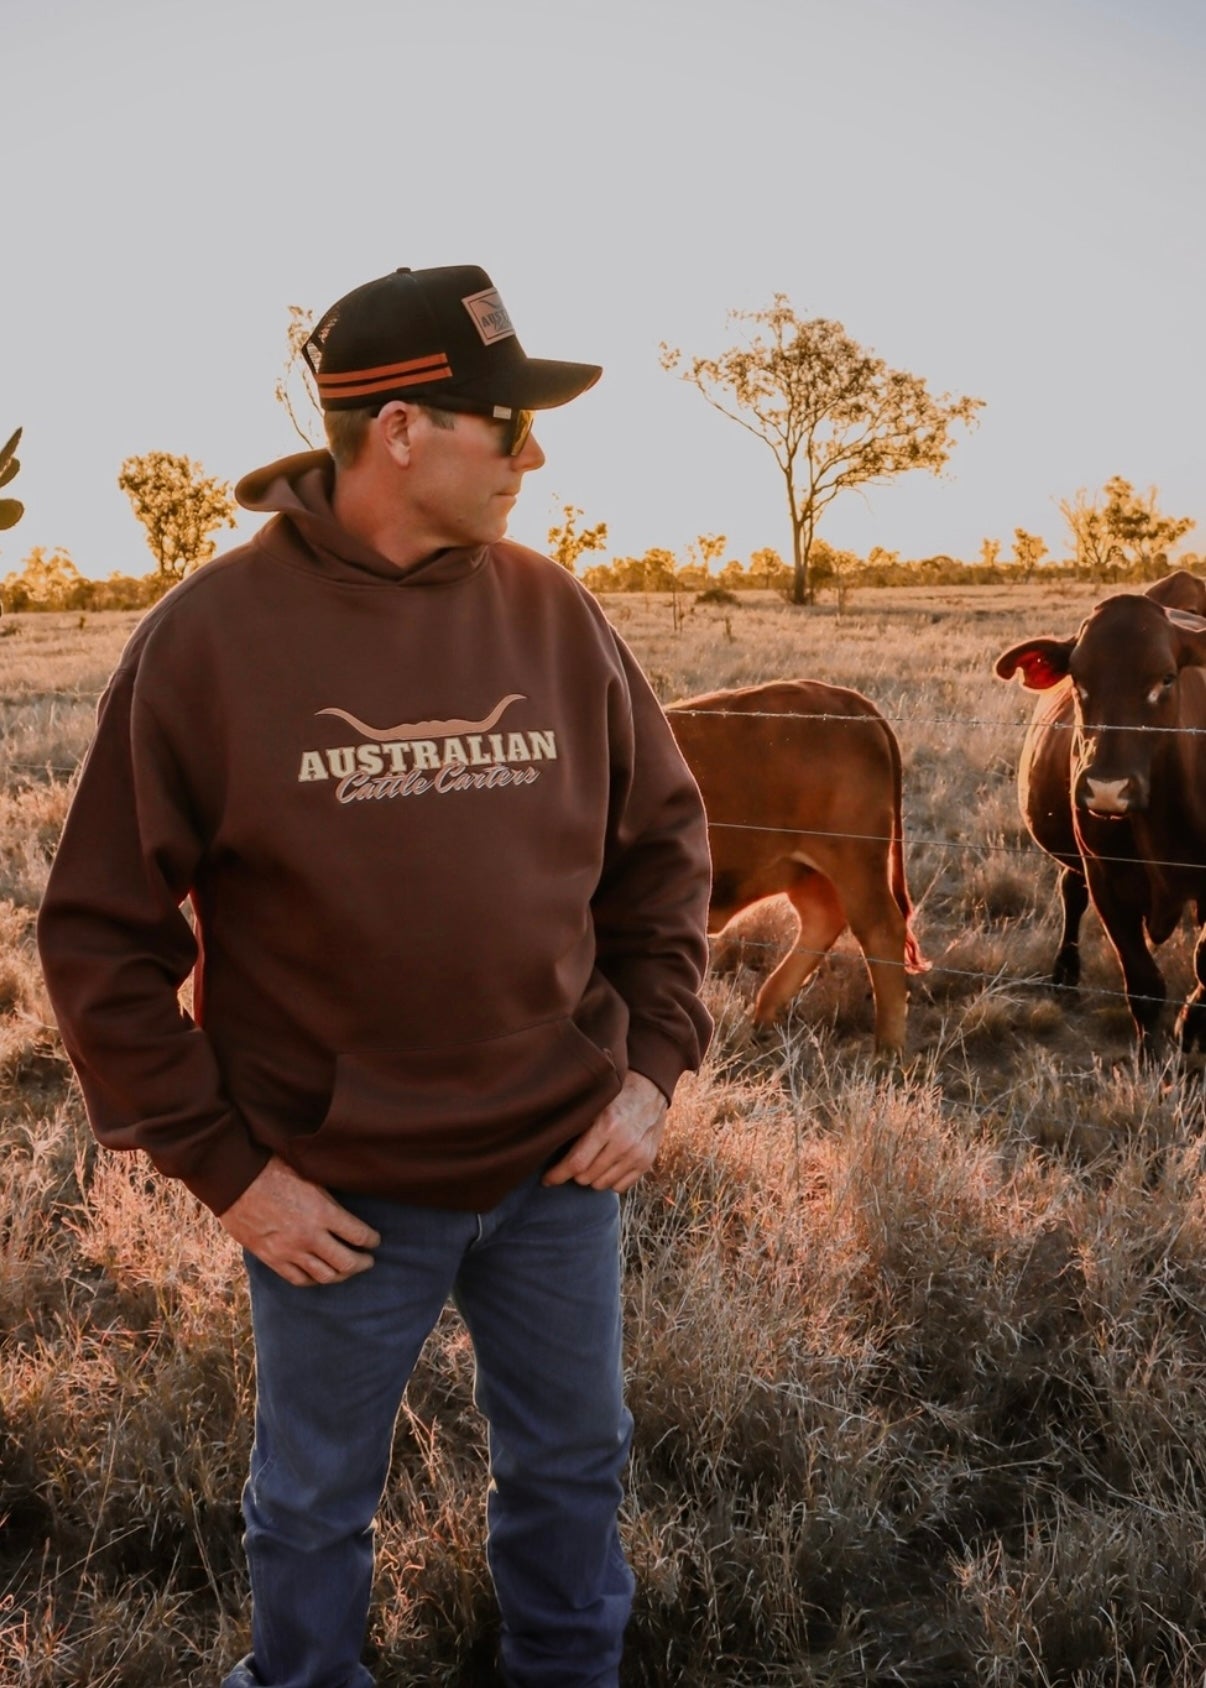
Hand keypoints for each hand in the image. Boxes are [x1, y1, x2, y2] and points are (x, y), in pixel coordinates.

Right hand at [219, 1155, 380, 1286]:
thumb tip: (347, 1207)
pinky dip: (314, 1280)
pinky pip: (299, 1279)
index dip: (372, 1239)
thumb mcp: (310, 1175)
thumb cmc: (272, 1169)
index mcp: (323, 1212)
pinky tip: (319, 1275)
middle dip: (363, 1263)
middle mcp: (309, 1236)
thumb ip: (329, 1197)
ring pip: (325, 1275)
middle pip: (346, 1262)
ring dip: (341, 1275)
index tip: (375, 1240)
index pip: (360, 1234)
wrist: (235, 1179)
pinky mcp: (271, 1258)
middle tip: (368, 1260)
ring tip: (347, 1270)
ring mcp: (289, 1250)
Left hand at [543, 1070, 667, 1193]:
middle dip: (573, 1174)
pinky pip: (620, 1187)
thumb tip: (548, 1146)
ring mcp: (637, 1155)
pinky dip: (609, 1181)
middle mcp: (624, 1144)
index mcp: (607, 1126)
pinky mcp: (646, 1162)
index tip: (546, 1180)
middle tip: (570, 1163)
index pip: (576, 1163)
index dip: (557, 1175)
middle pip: (587, 1177)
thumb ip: (576, 1126)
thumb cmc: (616, 1094)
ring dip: (591, 1178)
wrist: (650, 1089)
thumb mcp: (594, 1103)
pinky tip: (605, 1166)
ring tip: (589, 1163)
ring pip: (602, 1185)